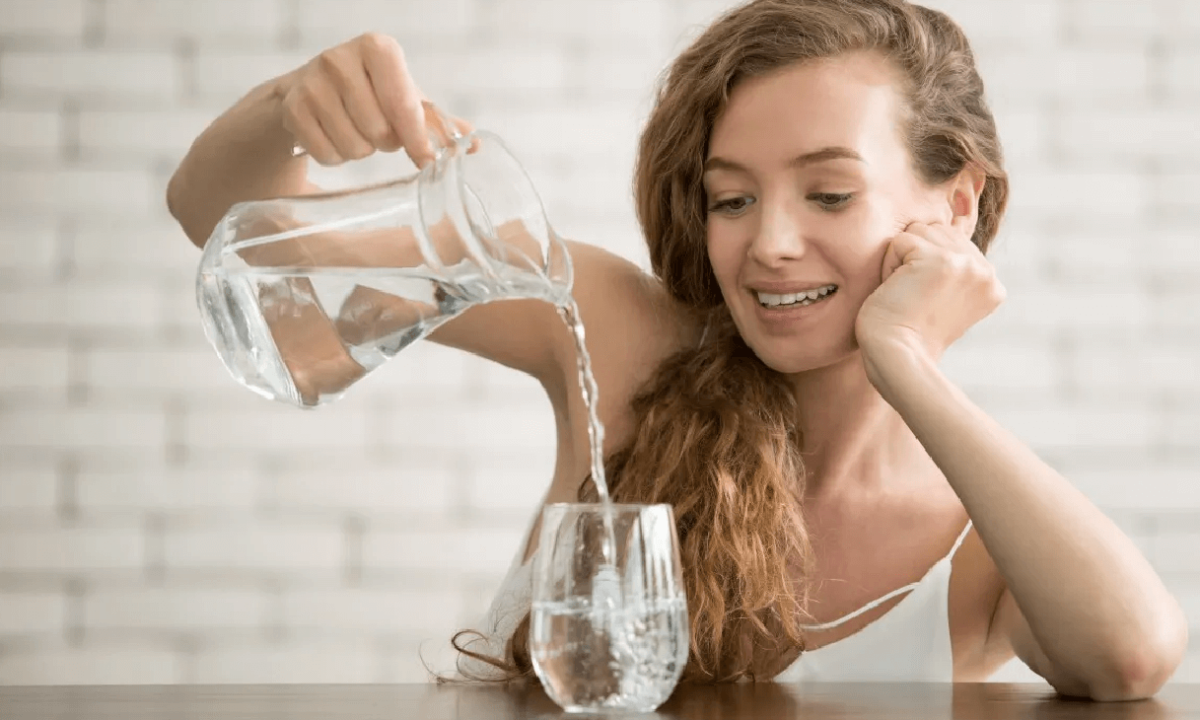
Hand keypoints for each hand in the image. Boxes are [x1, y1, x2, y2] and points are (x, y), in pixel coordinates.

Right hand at [276, 32, 471, 167]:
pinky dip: (336, 156)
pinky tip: (333, 136)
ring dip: (361, 151)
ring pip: (354, 147)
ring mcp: (311, 82)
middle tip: (379, 130)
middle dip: (385, 141)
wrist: (310, 90)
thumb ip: (439, 122)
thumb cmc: (370, 93)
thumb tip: (473, 144)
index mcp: (377, 49)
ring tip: (356, 130)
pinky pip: (328, 155)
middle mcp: (340, 58)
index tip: (426, 160)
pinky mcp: (292, 108)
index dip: (417, 138)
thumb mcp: (406, 99)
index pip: (404, 104)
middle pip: (380, 132)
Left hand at [855, 218, 1005, 372]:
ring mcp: (967, 264)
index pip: (950, 241)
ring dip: (899, 261)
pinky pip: (900, 241)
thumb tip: (961, 206)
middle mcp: (985, 271)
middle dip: (912, 259)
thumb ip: (953, 262)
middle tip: (911, 297)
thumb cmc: (907, 332)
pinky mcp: (942, 261)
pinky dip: (888, 266)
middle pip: (935, 231)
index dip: (923, 266)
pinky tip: (897, 292)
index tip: (923, 300)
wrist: (897, 356)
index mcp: (991, 283)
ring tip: (905, 294)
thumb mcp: (942, 295)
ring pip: (918, 232)